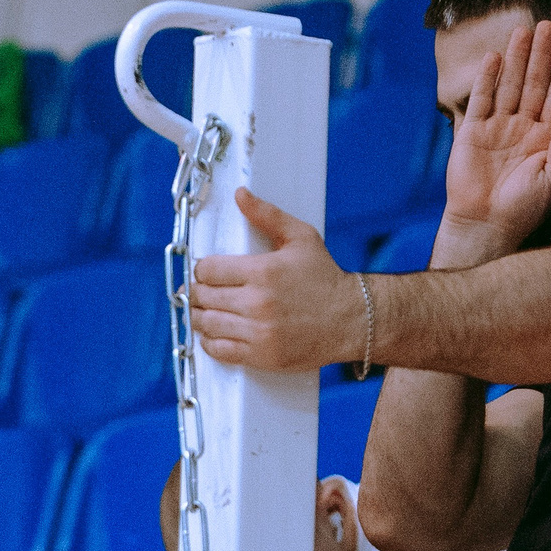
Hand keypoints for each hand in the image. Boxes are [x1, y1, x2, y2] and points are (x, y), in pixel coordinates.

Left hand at [189, 188, 364, 371]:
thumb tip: (241, 195)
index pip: (208, 269)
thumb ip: (267, 215)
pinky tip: (212, 333)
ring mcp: (258, 331)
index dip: (203, 269)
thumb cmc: (326, 278)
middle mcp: (257, 302)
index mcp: (262, 271)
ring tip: (204, 310)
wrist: (352, 319)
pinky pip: (219, 350)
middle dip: (198, 291)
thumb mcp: (301, 237)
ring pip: (206, 324)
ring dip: (199, 316)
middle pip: (202, 296)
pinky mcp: (261, 355)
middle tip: (202, 291)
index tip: (207, 271)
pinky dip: (209, 341)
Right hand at [441, 18, 550, 258]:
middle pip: (532, 83)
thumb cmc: (524, 206)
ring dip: (516, 59)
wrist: (486, 223)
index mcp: (545, 136)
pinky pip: (481, 100)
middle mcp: (522, 127)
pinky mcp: (472, 133)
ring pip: (508, 86)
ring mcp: (497, 128)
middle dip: (540, 55)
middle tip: (548, 25)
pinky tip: (494, 58)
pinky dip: (486, 80)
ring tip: (523, 31)